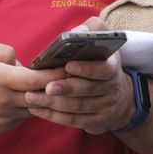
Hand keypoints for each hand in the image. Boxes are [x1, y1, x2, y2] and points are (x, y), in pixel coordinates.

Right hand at [0, 42, 62, 137]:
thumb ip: (2, 52)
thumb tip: (21, 63)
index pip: (38, 80)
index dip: (57, 74)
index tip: (69, 67)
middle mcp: (4, 101)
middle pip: (41, 96)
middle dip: (56, 87)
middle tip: (69, 77)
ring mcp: (3, 118)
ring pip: (33, 108)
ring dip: (42, 99)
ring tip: (48, 88)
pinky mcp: (0, 128)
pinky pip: (21, 117)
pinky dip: (27, 108)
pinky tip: (26, 98)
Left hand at [25, 16, 131, 133]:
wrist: (120, 99)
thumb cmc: (102, 65)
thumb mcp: (105, 46)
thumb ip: (94, 31)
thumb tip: (78, 31)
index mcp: (112, 68)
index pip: (103, 69)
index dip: (86, 68)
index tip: (68, 65)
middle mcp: (111, 89)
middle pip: (87, 89)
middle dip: (65, 88)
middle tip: (46, 86)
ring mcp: (104, 108)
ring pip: (78, 107)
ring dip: (53, 103)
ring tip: (31, 97)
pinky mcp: (96, 122)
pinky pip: (73, 121)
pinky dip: (53, 116)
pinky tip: (36, 109)